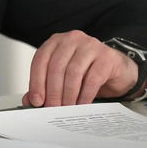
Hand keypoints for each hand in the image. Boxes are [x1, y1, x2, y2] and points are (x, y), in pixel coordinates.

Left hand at [21, 30, 140, 107]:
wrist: (116, 70)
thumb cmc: (87, 71)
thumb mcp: (63, 77)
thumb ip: (45, 86)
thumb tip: (30, 100)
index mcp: (56, 41)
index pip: (41, 59)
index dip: (36, 81)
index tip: (37, 100)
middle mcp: (72, 39)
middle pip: (56, 66)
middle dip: (52, 91)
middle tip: (52, 108)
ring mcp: (90, 45)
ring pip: (73, 72)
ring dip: (68, 94)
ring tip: (66, 108)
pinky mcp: (106, 56)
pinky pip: (92, 78)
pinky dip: (84, 95)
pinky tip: (81, 105)